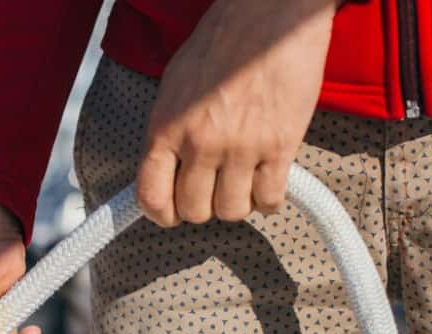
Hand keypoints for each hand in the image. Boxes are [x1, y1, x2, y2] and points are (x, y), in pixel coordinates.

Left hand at [136, 0, 336, 224]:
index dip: (161, 214)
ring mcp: (240, 147)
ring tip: (242, 184)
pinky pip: (269, 199)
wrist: (273, 13)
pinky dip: (269, 200)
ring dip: (237, 204)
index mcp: (167, 126)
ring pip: (232, 211)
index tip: (170, 215)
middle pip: (195, 210)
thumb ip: (169, 129)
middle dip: (203, 207)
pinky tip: (268, 182)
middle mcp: (200, 142)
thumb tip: (164, 167)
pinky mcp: (279, 146)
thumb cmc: (224, 42)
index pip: (151, 195)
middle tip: (213, 191)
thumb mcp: (176, 84)